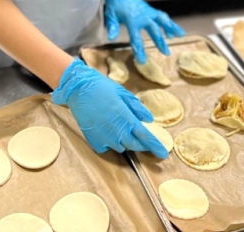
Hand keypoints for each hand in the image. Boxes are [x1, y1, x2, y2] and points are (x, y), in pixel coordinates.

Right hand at [52, 59, 168, 157]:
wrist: (79, 90)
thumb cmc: (103, 88)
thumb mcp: (124, 94)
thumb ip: (138, 109)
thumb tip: (149, 120)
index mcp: (128, 119)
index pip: (146, 138)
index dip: (156, 146)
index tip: (164, 154)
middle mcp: (117, 132)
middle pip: (135, 146)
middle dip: (142, 145)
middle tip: (144, 140)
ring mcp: (105, 138)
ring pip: (121, 147)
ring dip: (126, 141)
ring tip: (122, 129)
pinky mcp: (93, 141)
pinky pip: (107, 147)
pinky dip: (111, 143)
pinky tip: (109, 132)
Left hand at [105, 0, 184, 63]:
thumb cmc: (116, 6)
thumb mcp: (111, 16)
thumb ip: (113, 27)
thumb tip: (111, 38)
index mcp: (131, 20)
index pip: (136, 37)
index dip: (139, 49)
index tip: (142, 60)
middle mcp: (143, 16)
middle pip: (153, 29)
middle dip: (160, 41)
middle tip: (165, 52)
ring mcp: (149, 13)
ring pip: (163, 20)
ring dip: (172, 27)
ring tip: (181, 35)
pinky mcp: (153, 11)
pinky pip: (163, 17)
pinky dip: (169, 25)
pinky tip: (174, 34)